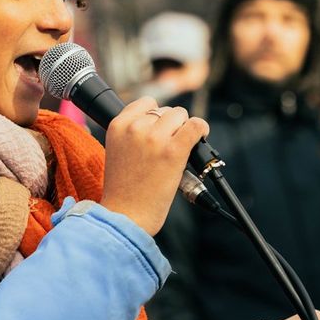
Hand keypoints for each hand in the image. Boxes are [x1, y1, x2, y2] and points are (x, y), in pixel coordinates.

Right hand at [101, 97, 208, 234]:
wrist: (125, 215)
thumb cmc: (123, 190)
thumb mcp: (117, 151)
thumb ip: (133, 133)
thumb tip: (163, 122)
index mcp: (117, 125)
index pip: (146, 103)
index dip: (157, 116)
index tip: (161, 130)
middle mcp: (135, 127)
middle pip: (166, 110)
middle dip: (171, 126)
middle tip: (169, 147)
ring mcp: (155, 137)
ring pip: (181, 115)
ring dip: (184, 129)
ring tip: (179, 149)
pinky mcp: (174, 150)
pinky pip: (196, 126)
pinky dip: (201, 130)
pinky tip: (199, 140)